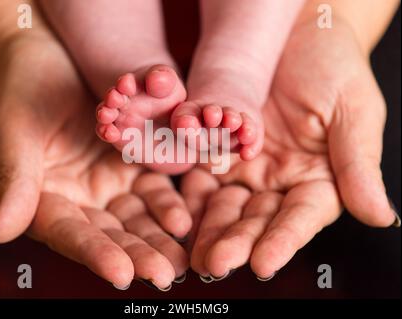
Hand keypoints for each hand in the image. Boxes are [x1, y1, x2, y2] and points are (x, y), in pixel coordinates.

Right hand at [0, 31, 190, 288]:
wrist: (41, 55)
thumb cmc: (17, 90)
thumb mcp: (12, 134)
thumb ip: (14, 183)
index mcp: (42, 200)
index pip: (70, 234)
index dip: (95, 254)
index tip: (122, 274)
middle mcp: (77, 199)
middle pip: (110, 233)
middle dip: (137, 254)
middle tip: (165, 274)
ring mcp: (105, 182)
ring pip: (135, 217)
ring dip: (158, 237)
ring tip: (182, 257)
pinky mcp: (128, 163)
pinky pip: (151, 187)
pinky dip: (166, 203)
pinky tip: (183, 218)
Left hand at [183, 19, 398, 279]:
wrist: (293, 32)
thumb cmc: (332, 65)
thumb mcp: (352, 111)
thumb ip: (358, 165)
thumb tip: (380, 216)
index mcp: (318, 179)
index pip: (300, 217)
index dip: (283, 241)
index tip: (264, 263)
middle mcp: (280, 181)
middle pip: (257, 219)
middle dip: (236, 241)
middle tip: (216, 263)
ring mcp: (246, 168)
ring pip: (225, 206)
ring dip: (208, 228)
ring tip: (193, 252)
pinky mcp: (218, 151)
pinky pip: (201, 177)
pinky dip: (189, 195)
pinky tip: (176, 213)